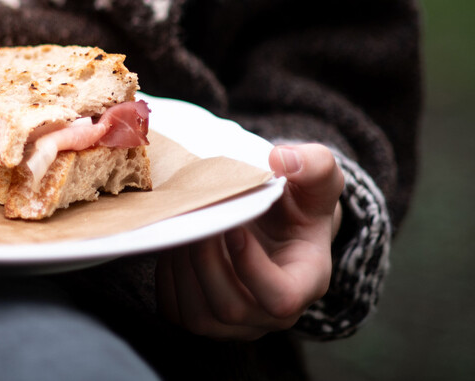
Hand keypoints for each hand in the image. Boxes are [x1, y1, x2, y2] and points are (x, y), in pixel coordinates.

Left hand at [156, 143, 343, 339]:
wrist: (270, 216)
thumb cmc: (296, 199)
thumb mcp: (316, 177)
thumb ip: (313, 164)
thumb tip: (281, 160)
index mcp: (306, 283)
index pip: (280, 299)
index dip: (250, 267)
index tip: (234, 226)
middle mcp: (271, 314)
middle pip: (231, 308)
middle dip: (205, 260)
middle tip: (198, 218)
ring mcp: (237, 322)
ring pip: (199, 316)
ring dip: (182, 268)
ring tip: (186, 227)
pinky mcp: (204, 317)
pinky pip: (176, 311)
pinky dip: (167, 278)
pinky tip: (176, 244)